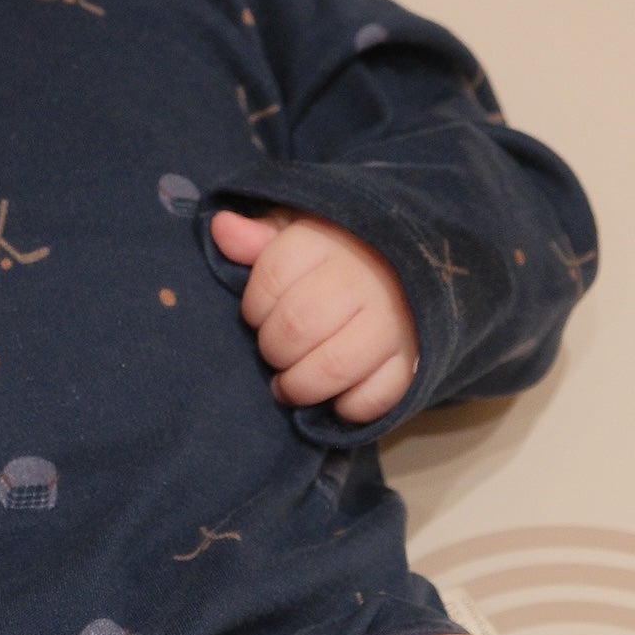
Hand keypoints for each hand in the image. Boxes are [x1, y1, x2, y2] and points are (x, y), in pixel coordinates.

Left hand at [210, 209, 417, 424]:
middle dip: (274, 349)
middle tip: (274, 354)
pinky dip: (349, 407)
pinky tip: (335, 397)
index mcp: (327, 241)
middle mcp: (364, 278)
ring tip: (291, 385)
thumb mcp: (294, 233)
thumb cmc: (333, 255)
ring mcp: (392, 321)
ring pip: (334, 366)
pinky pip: (376, 397)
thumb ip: (257, 237)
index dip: (254, 307)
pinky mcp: (412, 359)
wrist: (406, 270)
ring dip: (301, 385)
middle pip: (298, 324)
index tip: (258, 315)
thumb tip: (222, 228)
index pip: (272, 276)